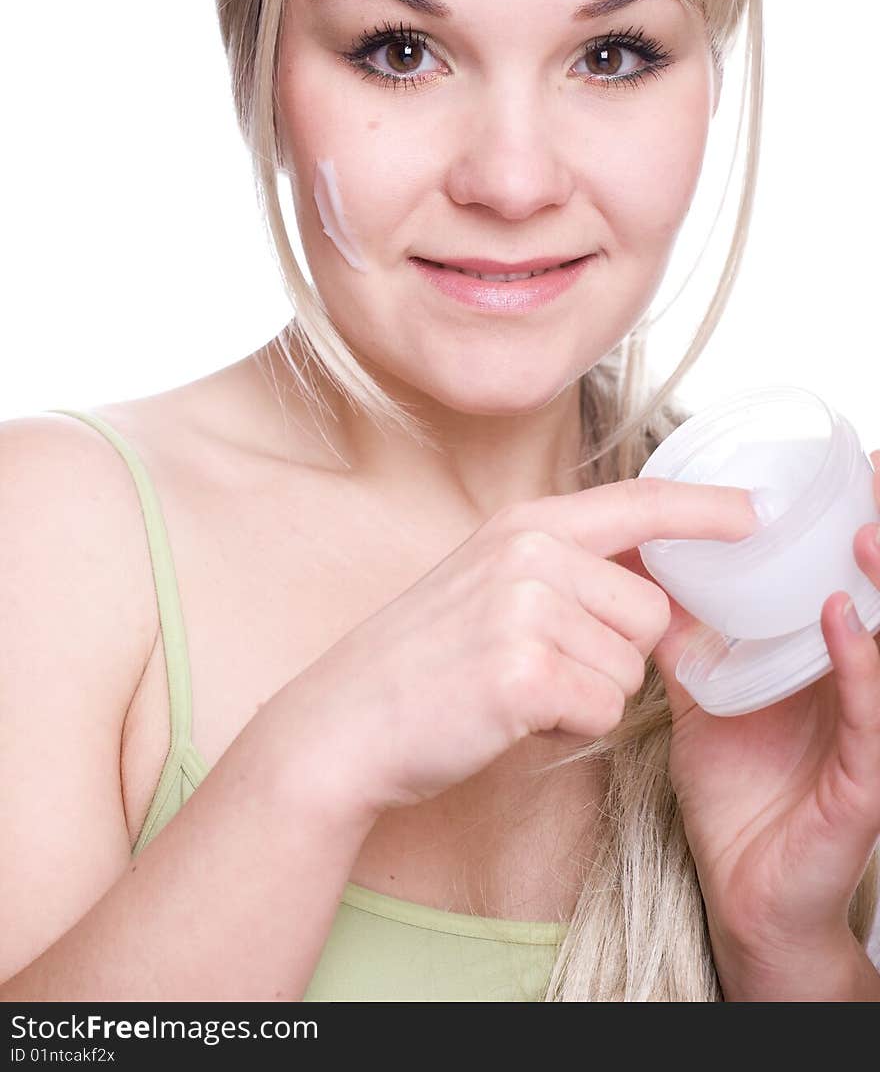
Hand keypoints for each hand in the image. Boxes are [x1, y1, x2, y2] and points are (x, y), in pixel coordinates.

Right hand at [290, 477, 755, 818]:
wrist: (342, 722)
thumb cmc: (422, 662)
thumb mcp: (489, 584)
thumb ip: (565, 570)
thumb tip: (659, 590)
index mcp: (523, 525)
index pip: (637, 502)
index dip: (704, 508)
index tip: (754, 511)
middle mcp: (529, 553)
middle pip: (652, 611)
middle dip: (616, 654)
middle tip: (540, 665)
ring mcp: (524, 608)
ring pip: (633, 668)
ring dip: (589, 694)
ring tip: (517, 688)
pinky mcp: (522, 672)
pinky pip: (603, 709)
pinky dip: (568, 725)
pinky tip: (510, 716)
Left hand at [620, 450, 879, 963]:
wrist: (744, 894)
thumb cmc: (739, 794)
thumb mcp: (707, 699)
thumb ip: (689, 641)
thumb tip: (643, 577)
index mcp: (827, 663)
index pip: (851, 580)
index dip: (855, 525)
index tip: (851, 465)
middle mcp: (860, 688)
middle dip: (878, 537)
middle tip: (870, 476)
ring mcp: (870, 732)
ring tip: (861, 532)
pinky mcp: (868, 780)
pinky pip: (874, 714)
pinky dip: (862, 664)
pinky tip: (842, 620)